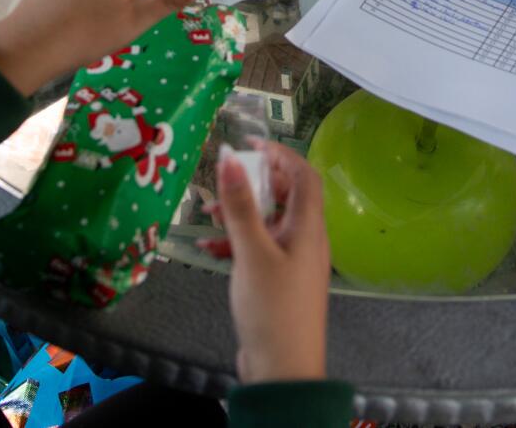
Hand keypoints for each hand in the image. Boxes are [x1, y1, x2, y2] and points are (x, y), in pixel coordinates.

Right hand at [205, 141, 331, 384]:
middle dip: (254, 184)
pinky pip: (259, 250)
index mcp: (309, 228)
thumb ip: (240, 206)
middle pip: (285, 197)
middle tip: (224, 179)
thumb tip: (230, 157)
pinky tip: (208, 250)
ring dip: (240, 215)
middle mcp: (306, 241)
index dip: (281, 153)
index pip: (304, 176)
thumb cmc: (272, 307)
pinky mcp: (278, 283)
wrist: (282, 371)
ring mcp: (293, 263)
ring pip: (268, 224)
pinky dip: (236, 244)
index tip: (250, 143)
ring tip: (207, 215)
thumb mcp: (252, 252)